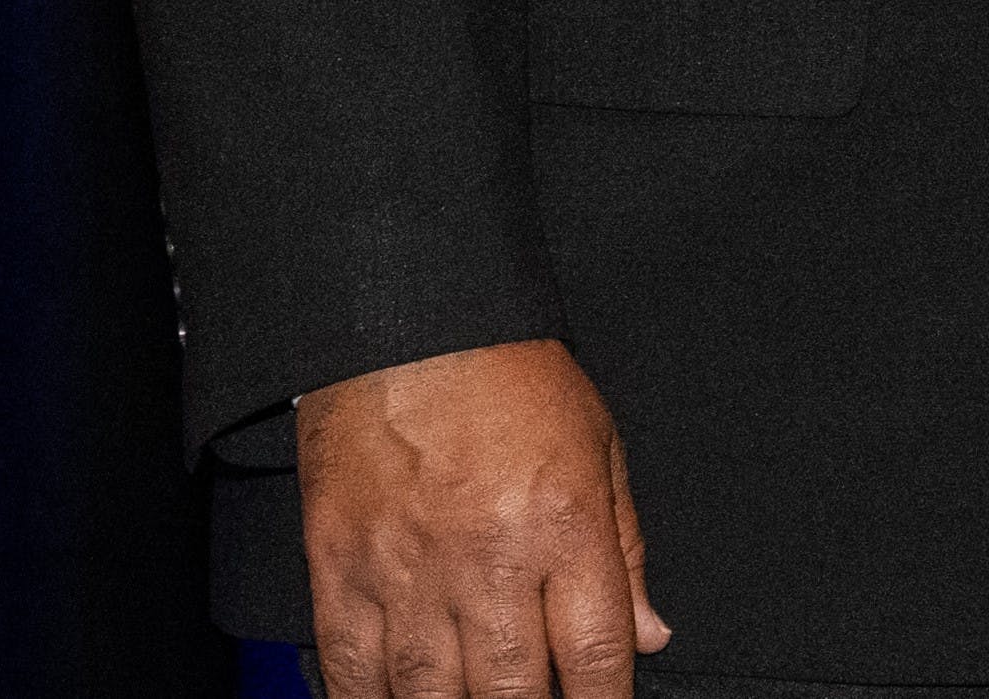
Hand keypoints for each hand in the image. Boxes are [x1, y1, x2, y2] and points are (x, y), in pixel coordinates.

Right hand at [295, 339, 668, 698]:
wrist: (407, 327)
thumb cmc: (506, 376)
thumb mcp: (600, 449)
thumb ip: (625, 551)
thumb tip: (648, 632)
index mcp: (561, 525)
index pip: (597, 653)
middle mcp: (486, 559)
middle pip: (514, 688)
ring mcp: (407, 572)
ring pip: (431, 692)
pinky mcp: (340, 571)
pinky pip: (350, 668)